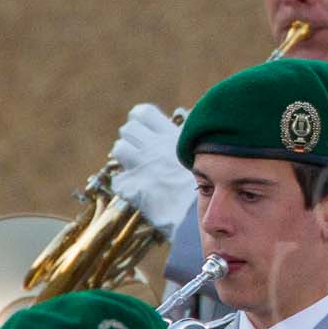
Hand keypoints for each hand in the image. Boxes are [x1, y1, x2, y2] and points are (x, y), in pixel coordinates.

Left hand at [109, 103, 195, 234]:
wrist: (198, 214)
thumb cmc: (208, 186)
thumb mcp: (202, 154)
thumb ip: (189, 139)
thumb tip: (186, 122)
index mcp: (170, 137)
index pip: (143, 113)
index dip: (140, 119)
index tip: (144, 128)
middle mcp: (153, 148)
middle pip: (128, 129)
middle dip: (132, 138)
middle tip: (142, 150)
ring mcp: (141, 167)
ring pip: (119, 149)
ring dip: (126, 157)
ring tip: (138, 167)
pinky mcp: (131, 187)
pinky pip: (119, 180)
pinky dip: (126, 185)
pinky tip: (138, 190)